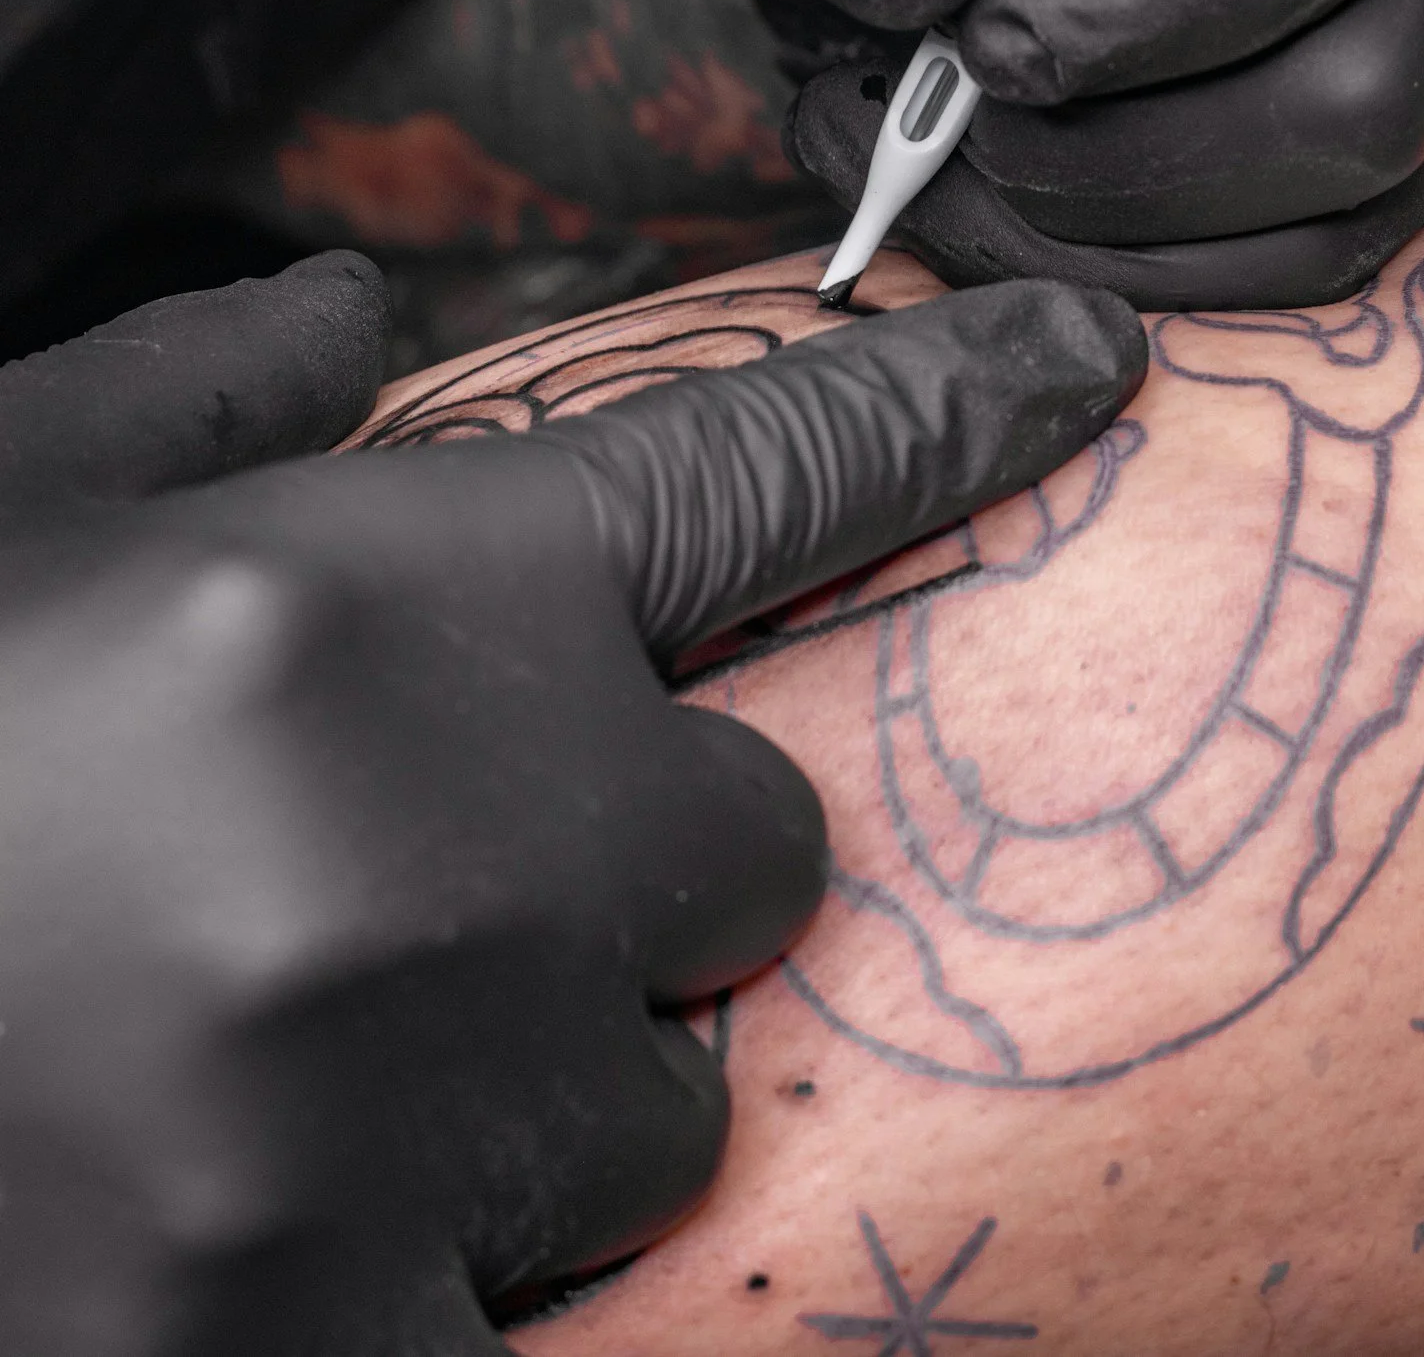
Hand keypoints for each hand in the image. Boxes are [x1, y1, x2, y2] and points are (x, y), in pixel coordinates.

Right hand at [0, 262, 1141, 1352]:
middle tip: (417, 875)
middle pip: (753, 842)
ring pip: (655, 1107)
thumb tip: (356, 304)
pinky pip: (521, 1330)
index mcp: (370, 597)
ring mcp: (395, 1136)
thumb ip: (196, 396)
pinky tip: (240, 1206)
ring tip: (275, 1065)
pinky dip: (415, 1281)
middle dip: (629, 855)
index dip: (952, 407)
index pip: (766, 460)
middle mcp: (437, 847)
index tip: (1093, 362)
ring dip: (522, 1077)